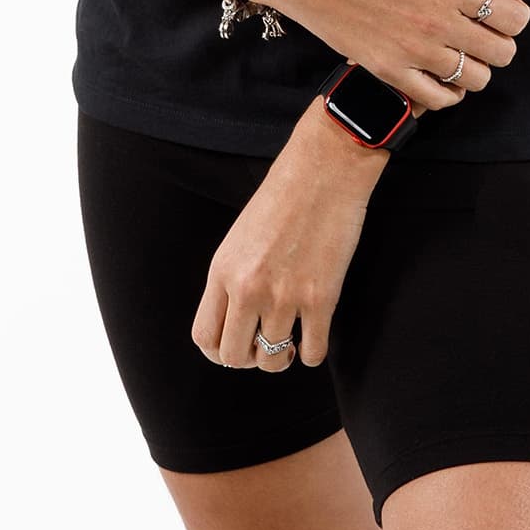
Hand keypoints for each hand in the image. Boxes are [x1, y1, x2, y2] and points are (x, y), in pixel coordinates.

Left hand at [190, 126, 369, 370]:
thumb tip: (237, 320)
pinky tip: (314, 335)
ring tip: (291, 338)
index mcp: (222, 270)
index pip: (204, 337)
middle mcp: (247, 289)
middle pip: (234, 357)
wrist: (324, 169)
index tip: (238, 345)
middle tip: (265, 344)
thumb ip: (233, 277)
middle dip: (250, 358)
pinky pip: (312, 353)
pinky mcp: (320, 299)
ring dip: (283, 355)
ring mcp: (284, 297)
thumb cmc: (284, 195)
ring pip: (274, 360)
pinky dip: (312, 353)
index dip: (219, 352)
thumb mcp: (241, 237)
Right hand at [228, 0, 529, 115]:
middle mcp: (439, 24)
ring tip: (461, 49)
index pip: (513, 17)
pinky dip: (448, 91)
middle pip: (501, 53)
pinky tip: (440, 71)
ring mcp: (414, 53)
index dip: (516, 14)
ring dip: (477, 66)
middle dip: (501, 40)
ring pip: (475, 80)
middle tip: (484, 29)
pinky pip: (437, 100)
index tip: (503, 8)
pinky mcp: (389, 72)